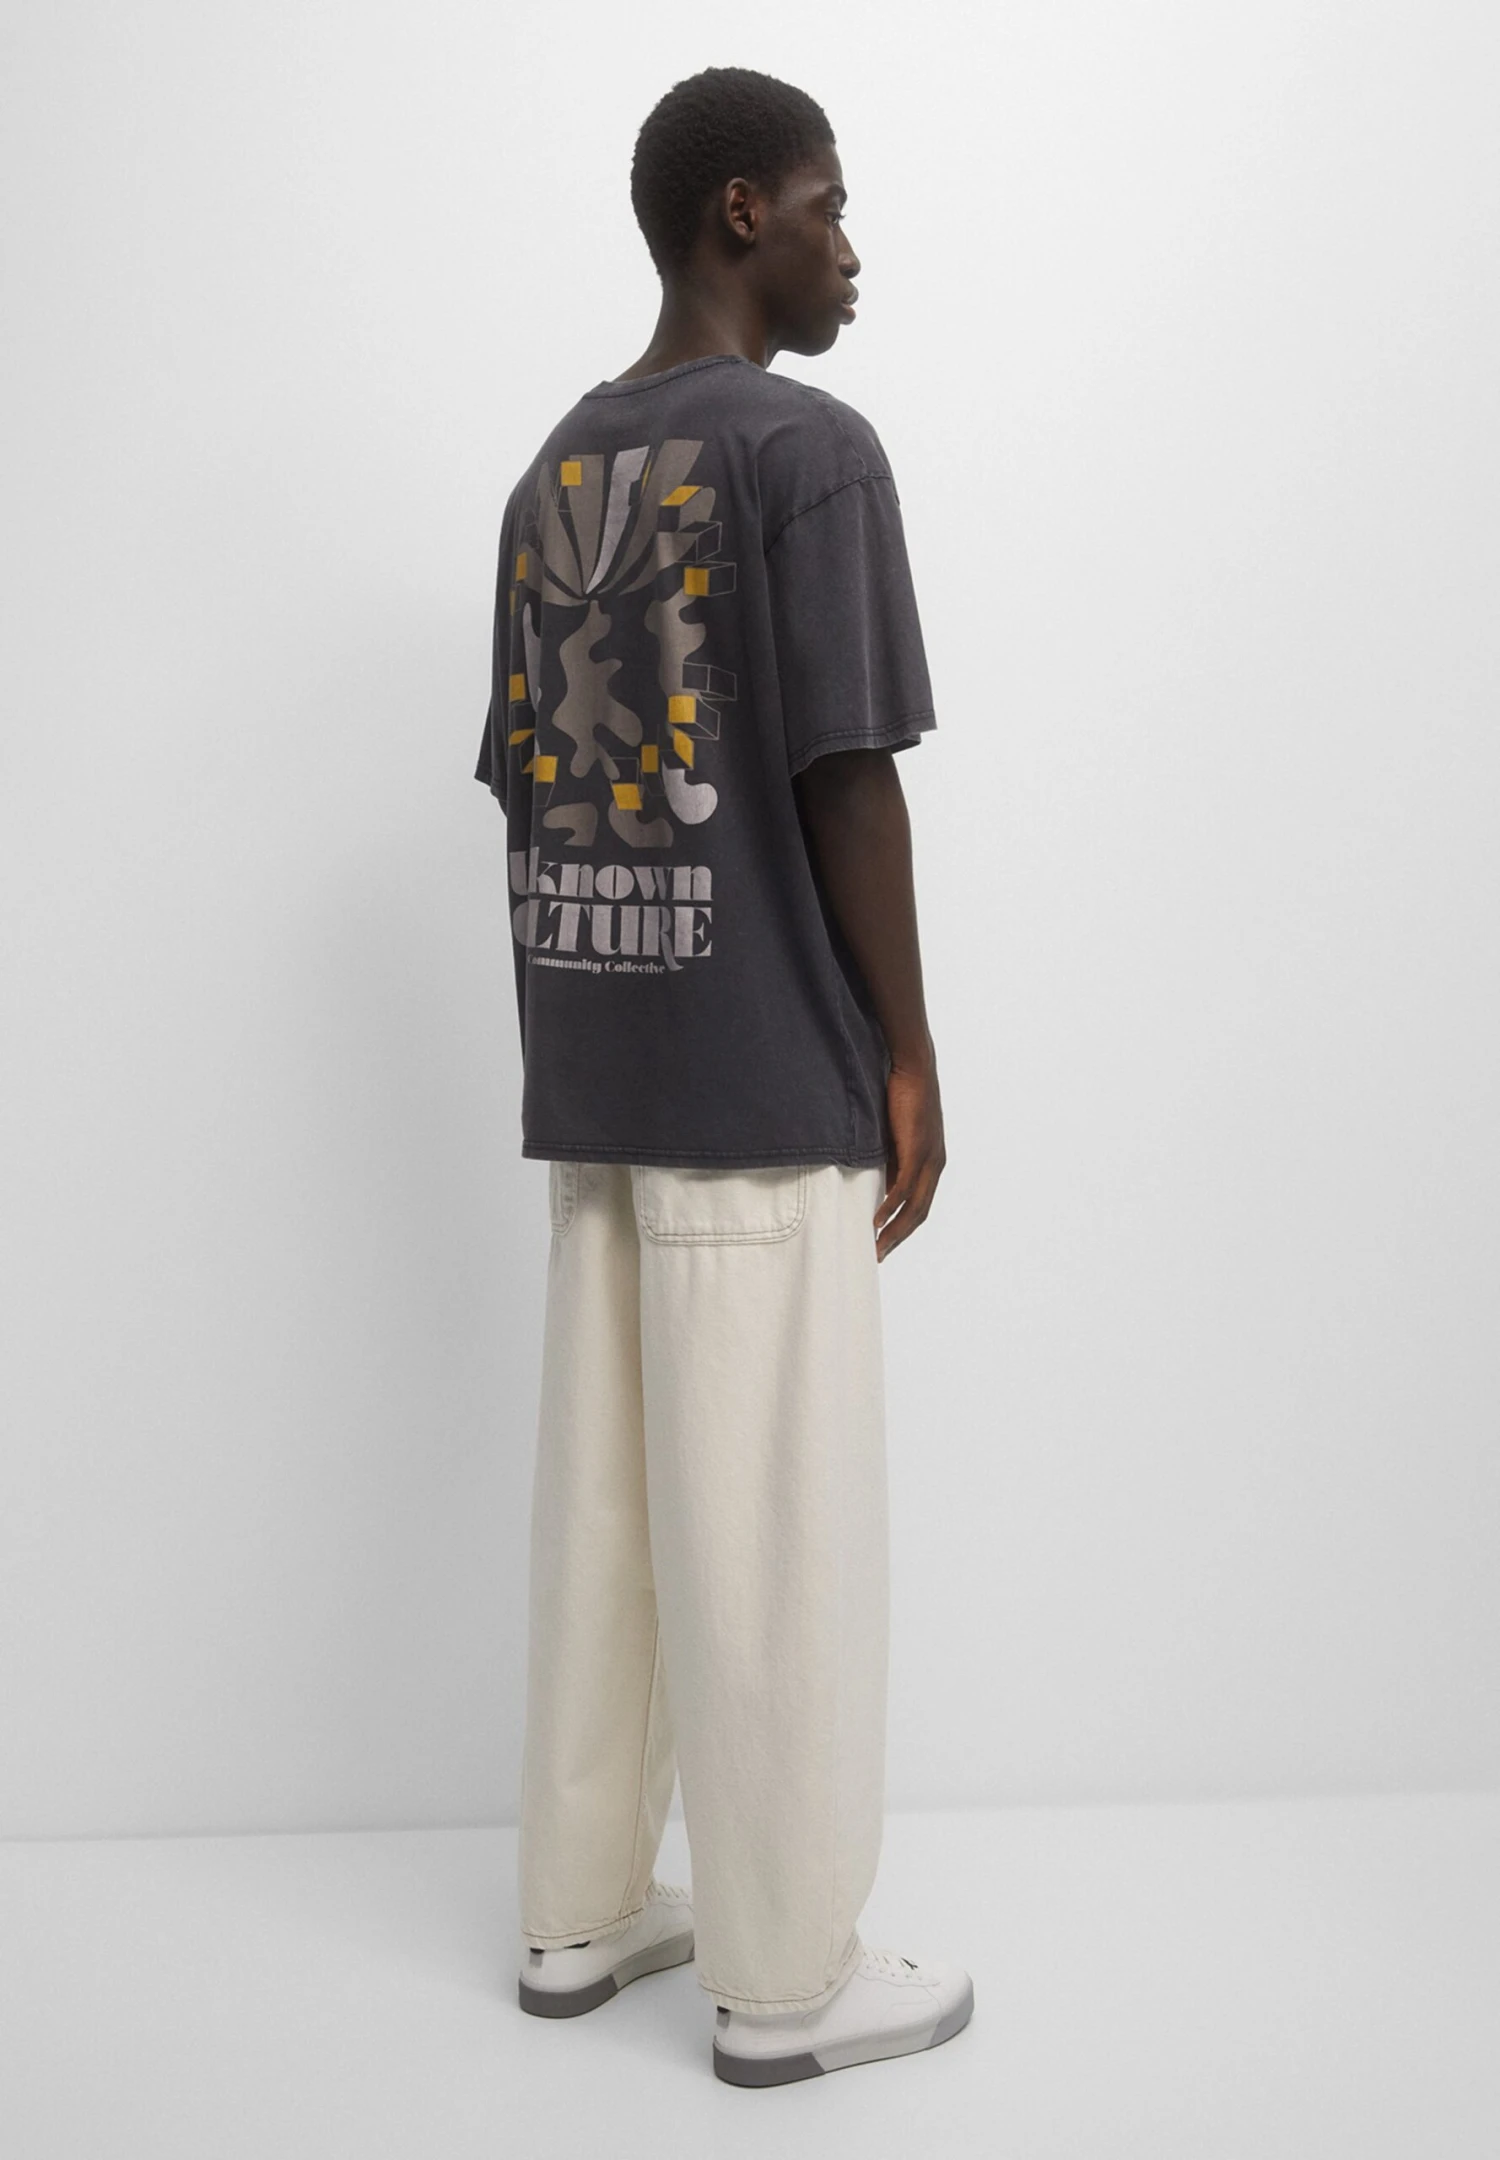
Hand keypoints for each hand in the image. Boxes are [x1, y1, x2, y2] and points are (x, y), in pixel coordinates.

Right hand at [874, 1049, 944, 1261]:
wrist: (912, 1068)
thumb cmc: (901, 1095)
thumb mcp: (894, 1135)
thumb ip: (889, 1158)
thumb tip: (875, 1178)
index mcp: (931, 1163)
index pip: (920, 1205)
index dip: (904, 1227)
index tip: (885, 1242)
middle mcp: (935, 1165)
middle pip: (920, 1213)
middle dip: (899, 1237)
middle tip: (879, 1255)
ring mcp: (929, 1159)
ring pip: (914, 1206)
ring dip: (895, 1229)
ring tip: (878, 1246)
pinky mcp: (918, 1150)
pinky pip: (905, 1187)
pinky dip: (891, 1207)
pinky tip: (877, 1220)